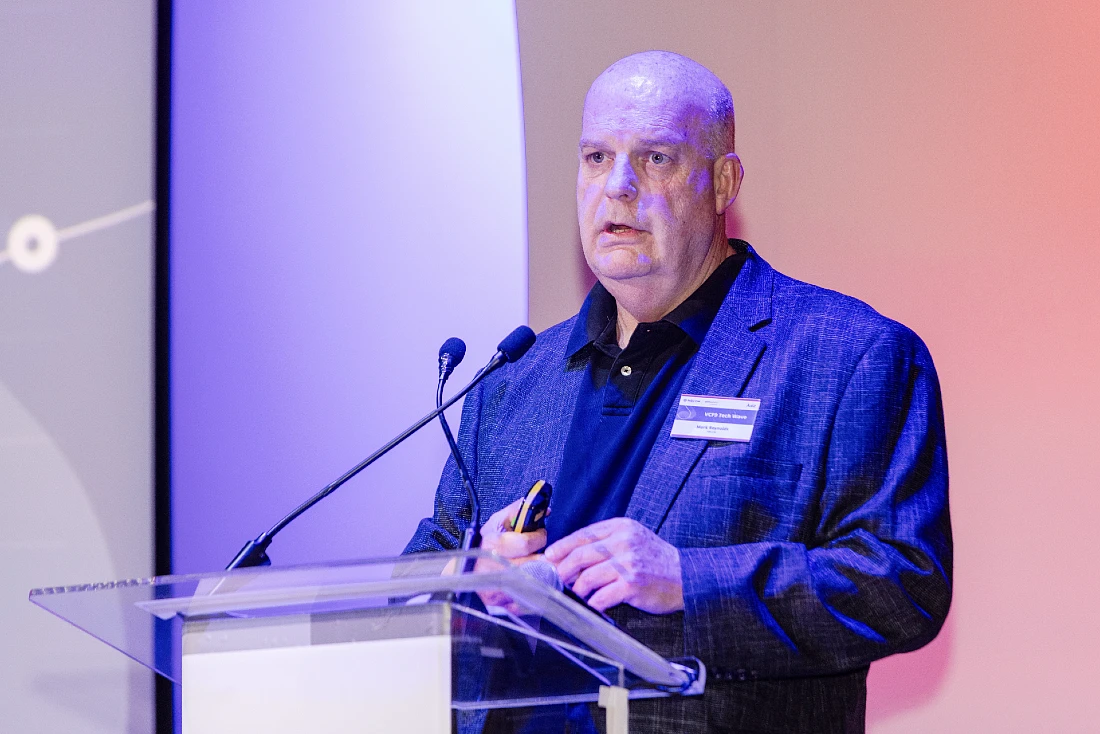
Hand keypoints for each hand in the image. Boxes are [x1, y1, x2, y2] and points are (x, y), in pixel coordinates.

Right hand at [475, 498, 547, 610]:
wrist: (464, 569)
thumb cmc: (482, 544)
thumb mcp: (496, 523)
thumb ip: (518, 512)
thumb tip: (543, 509)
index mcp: (493, 545)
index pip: (526, 543)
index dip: (539, 537)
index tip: (541, 534)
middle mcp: (494, 568)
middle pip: (533, 564)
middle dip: (546, 557)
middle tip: (549, 552)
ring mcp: (498, 588)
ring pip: (533, 583)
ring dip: (544, 574)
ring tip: (545, 565)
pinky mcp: (501, 603)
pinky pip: (527, 599)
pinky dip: (534, 591)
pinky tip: (536, 582)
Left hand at [544, 518, 683, 613]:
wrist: (687, 576)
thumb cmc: (657, 560)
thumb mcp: (634, 539)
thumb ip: (608, 541)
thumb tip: (574, 554)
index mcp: (622, 527)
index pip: (583, 535)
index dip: (563, 547)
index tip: (550, 556)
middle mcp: (624, 542)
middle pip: (580, 555)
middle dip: (563, 570)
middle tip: (557, 579)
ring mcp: (628, 564)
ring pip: (587, 577)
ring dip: (578, 589)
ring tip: (577, 594)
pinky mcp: (632, 585)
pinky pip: (601, 596)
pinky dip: (593, 603)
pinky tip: (593, 605)